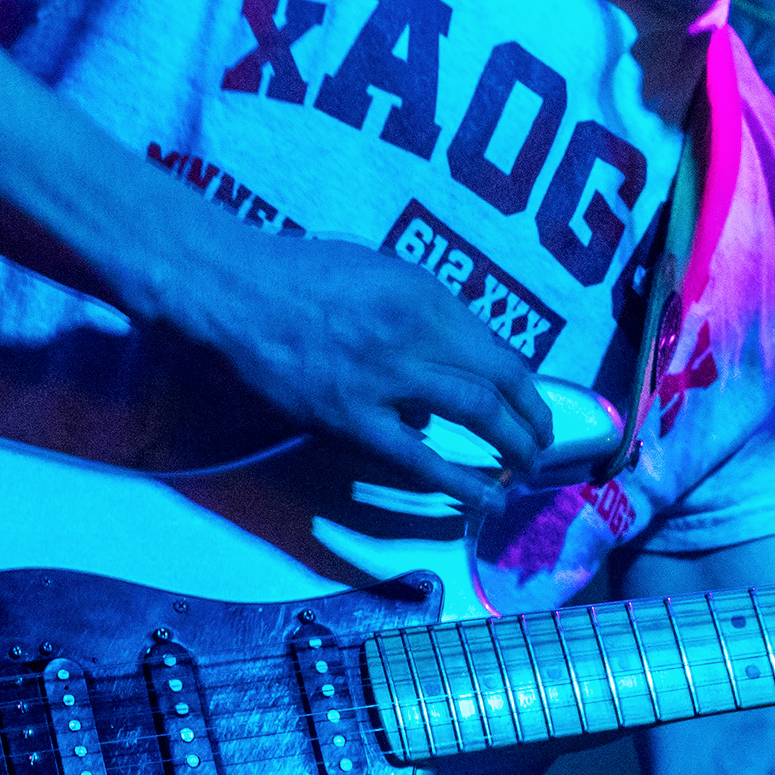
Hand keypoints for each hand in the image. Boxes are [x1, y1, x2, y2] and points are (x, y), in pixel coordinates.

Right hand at [178, 233, 553, 507]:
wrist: (229, 290)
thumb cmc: (299, 276)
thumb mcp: (376, 275)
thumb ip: (420, 319)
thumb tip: (445, 377)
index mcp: (424, 294)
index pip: (496, 347)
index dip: (526, 384)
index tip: (534, 405)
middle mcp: (416, 331)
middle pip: (500, 381)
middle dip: (534, 418)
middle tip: (545, 444)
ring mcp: (386, 377)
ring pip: (477, 414)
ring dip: (515, 445)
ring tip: (528, 469)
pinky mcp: (351, 418)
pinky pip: (418, 460)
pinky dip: (461, 482)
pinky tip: (485, 499)